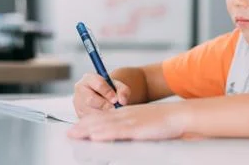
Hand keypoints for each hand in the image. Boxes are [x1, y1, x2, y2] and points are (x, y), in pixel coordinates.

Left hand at [67, 103, 188, 140]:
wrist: (178, 115)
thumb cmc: (165, 120)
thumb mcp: (145, 120)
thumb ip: (133, 126)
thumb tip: (125, 133)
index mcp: (128, 113)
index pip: (104, 117)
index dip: (89, 122)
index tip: (77, 127)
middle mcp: (126, 115)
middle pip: (100, 120)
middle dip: (83, 126)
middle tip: (69, 132)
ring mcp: (131, 121)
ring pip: (105, 125)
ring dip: (88, 129)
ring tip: (74, 134)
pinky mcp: (137, 129)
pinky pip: (117, 131)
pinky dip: (105, 132)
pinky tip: (95, 135)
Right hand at [73, 73, 131, 117]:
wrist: (103, 96)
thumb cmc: (110, 90)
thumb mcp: (118, 86)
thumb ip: (123, 90)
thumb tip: (122, 101)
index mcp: (89, 78)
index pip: (98, 84)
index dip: (108, 92)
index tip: (115, 99)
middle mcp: (80, 90)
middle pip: (90, 99)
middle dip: (104, 105)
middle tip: (113, 108)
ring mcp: (78, 103)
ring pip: (89, 111)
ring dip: (102, 114)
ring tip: (111, 113)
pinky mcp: (79, 115)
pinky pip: (89, 120)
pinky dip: (99, 121)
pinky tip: (106, 119)